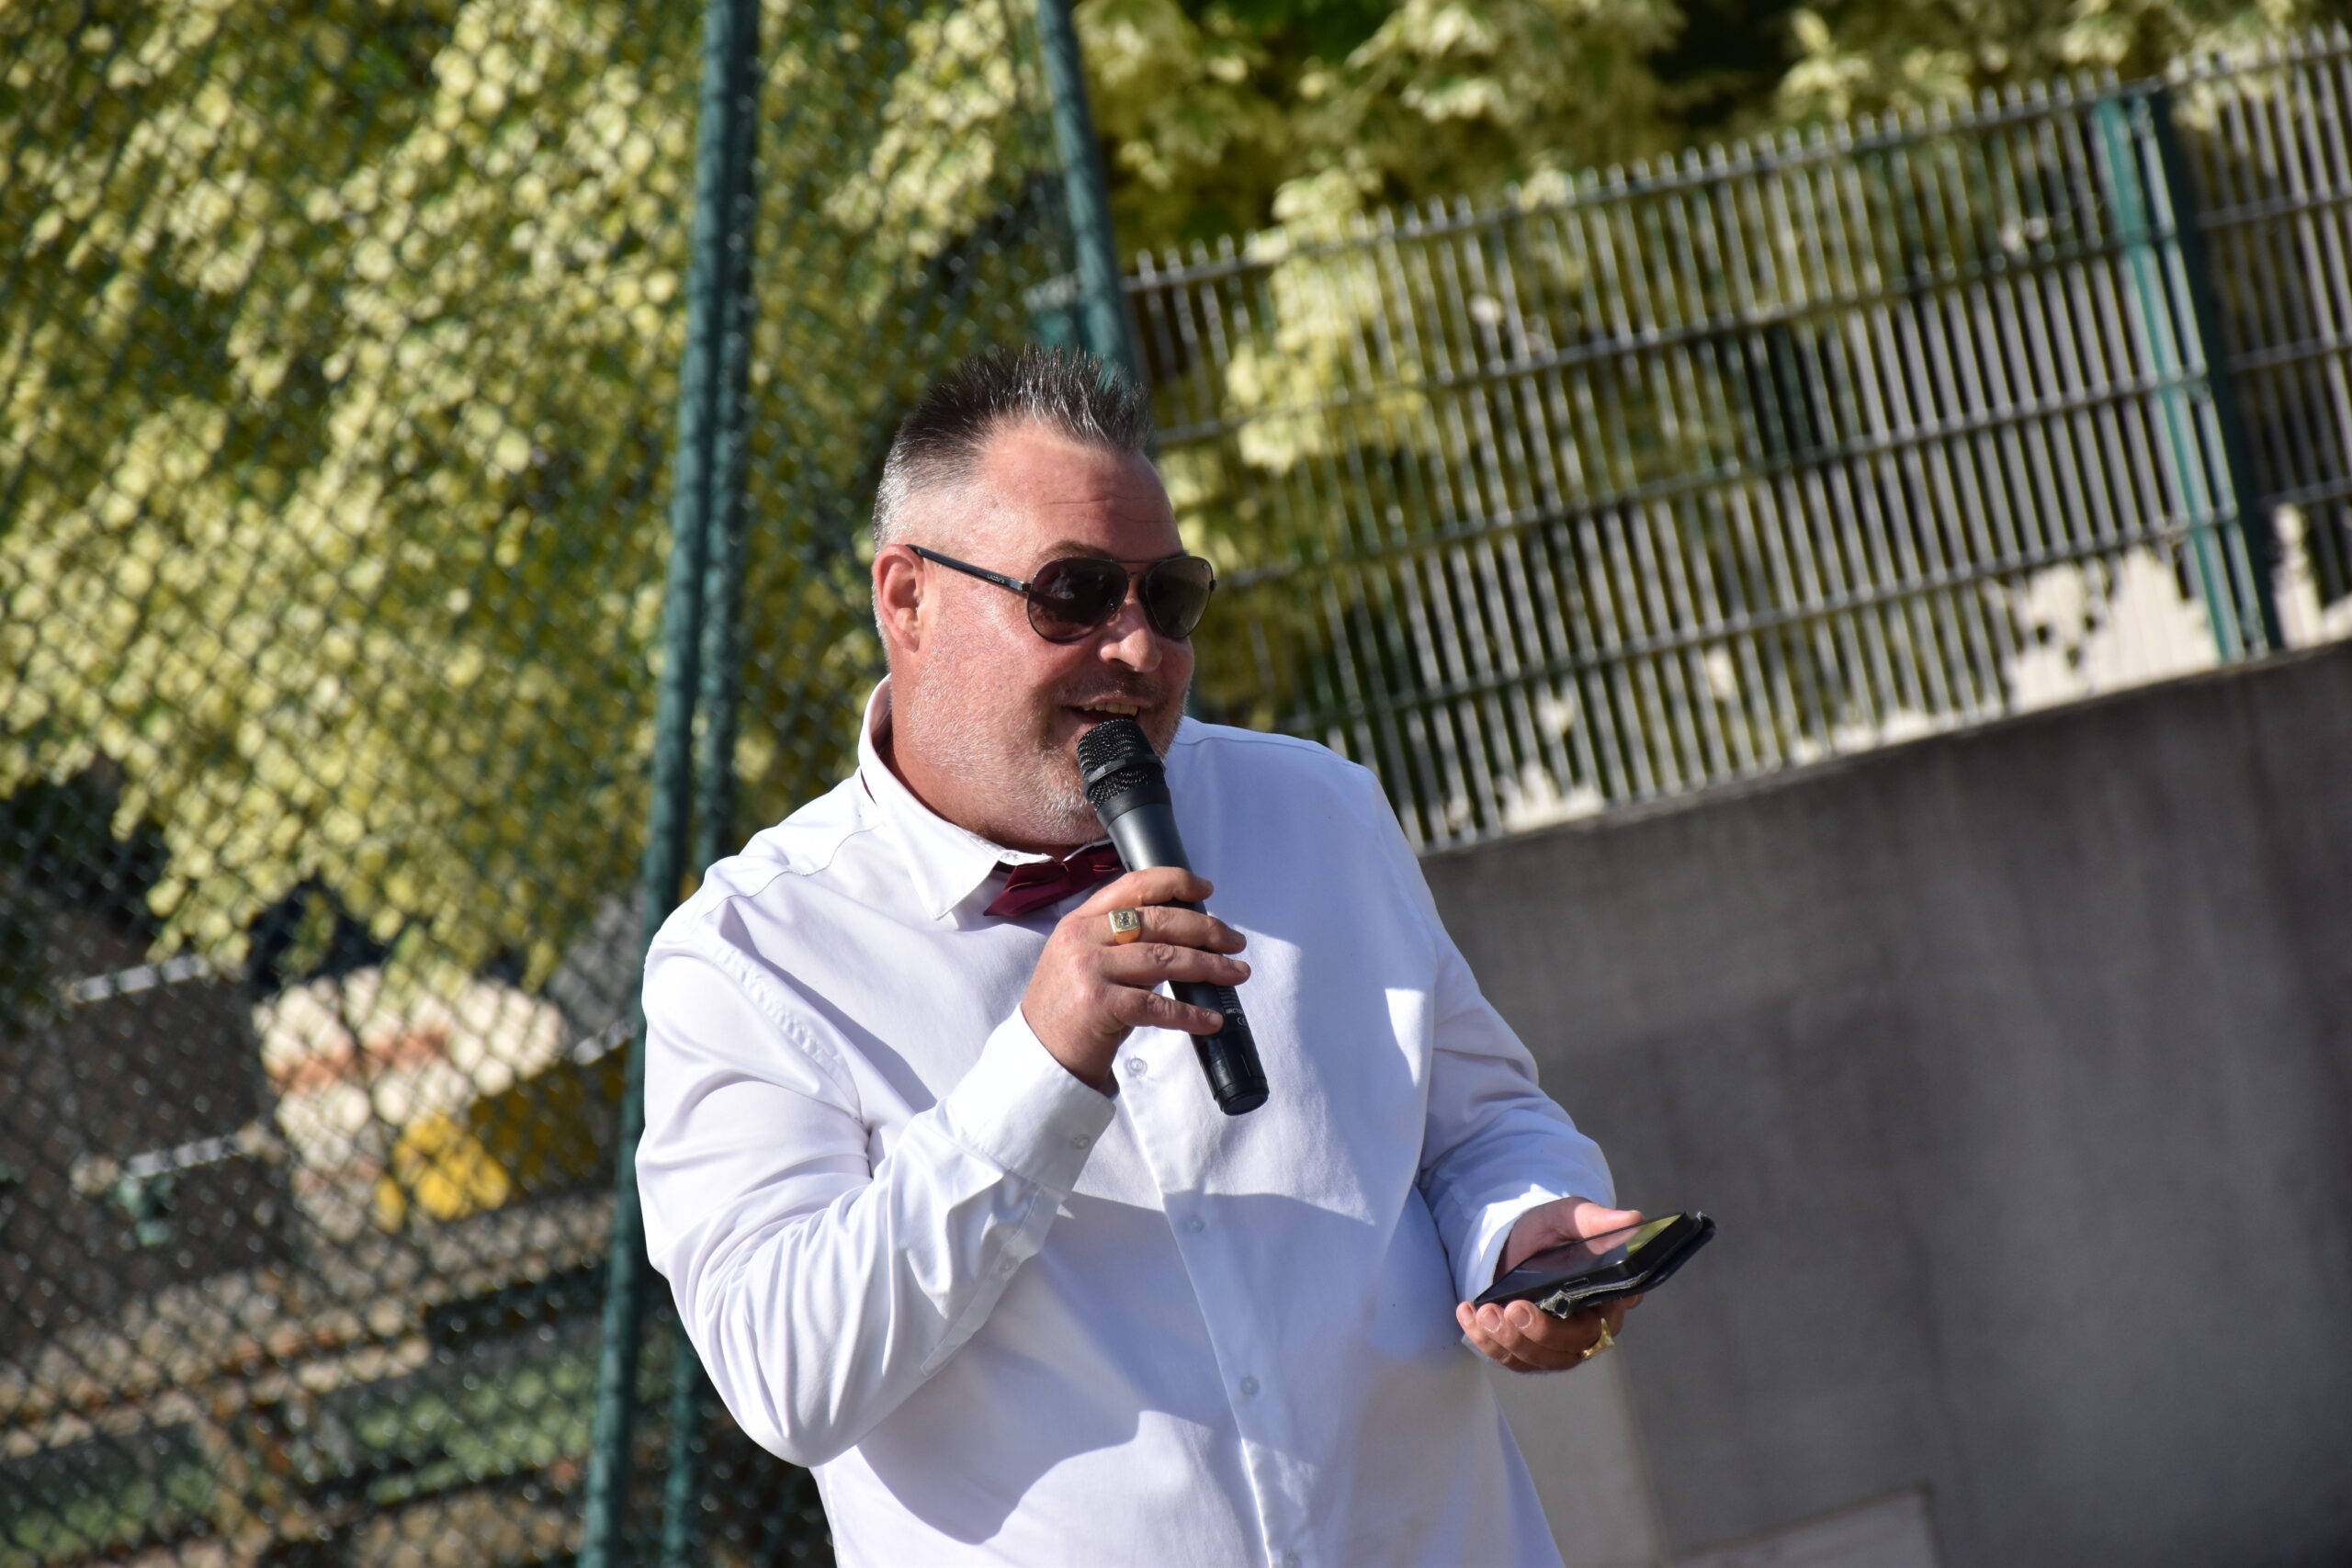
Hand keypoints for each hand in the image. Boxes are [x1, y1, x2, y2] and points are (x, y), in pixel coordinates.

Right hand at [1021, 867, 1249, 1092]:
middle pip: (1159, 920)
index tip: (1205, 889)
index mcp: (1080, 922)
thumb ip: (1123, 945)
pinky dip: (1191, 1014)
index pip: (1133, 886)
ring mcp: (1089, 970)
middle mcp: (1082, 938)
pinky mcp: (1099, 1005)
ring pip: (1166, 958)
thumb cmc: (1070, 1013)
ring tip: (1236, 974)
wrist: (1040, 1060)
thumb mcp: (1086, 964)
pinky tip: (1212, 1018)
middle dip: (1206, 929)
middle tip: (1235, 942)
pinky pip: (1158, 1005)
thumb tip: (1183, 937)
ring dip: (1210, 966)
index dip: (1175, 882)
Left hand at [1456, 1197, 1646, 1372]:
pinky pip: (1510, 1359)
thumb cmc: (1551, 1231)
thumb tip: (1633, 1220)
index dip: (1593, 1321)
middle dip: (1542, 1333)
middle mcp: (1587, 1328)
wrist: (1515, 1243)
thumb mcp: (1569, 1218)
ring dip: (1509, 1340)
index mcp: (1608, 1298)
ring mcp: (1557, 1345)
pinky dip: (1487, 1342)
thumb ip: (1596, 1220)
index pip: (1612, 1318)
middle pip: (1573, 1346)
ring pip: (1539, 1359)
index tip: (1575, 1306)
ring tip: (1485, 1312)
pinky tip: (1469, 1316)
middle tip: (1514, 1308)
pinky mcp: (1527, 1352)